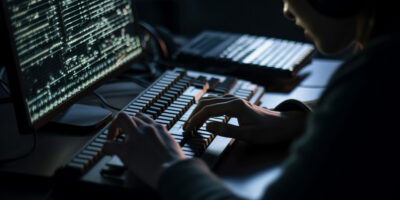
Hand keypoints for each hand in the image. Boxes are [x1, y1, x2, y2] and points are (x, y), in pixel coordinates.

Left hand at [103, 112, 185, 187]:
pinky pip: (109, 144)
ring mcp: (137, 137)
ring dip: (112, 130)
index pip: (143, 118)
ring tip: (111, 139)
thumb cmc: (177, 164)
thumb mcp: (174, 146)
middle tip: (117, 133)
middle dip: (120, 122)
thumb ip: (166, 140)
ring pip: (120, 120)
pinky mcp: (128, 150)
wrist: (175, 171)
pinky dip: (106, 147)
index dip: (135, 123)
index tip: (133, 129)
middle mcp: (147, 129)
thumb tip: (164, 144)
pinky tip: (107, 153)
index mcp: (159, 129)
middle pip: (129, 115)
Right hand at [183, 95, 305, 143]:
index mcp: (235, 105)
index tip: (187, 129)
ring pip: (210, 100)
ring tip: (192, 123)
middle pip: (206, 102)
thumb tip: (207, 126)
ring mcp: (235, 99)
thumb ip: (226, 130)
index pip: (208, 110)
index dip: (195, 119)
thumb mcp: (248, 135)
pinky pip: (216, 102)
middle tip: (186, 127)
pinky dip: (206, 108)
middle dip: (194, 114)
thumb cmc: (268, 131)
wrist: (283, 124)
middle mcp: (233, 99)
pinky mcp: (236, 103)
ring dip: (199, 110)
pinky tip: (204, 116)